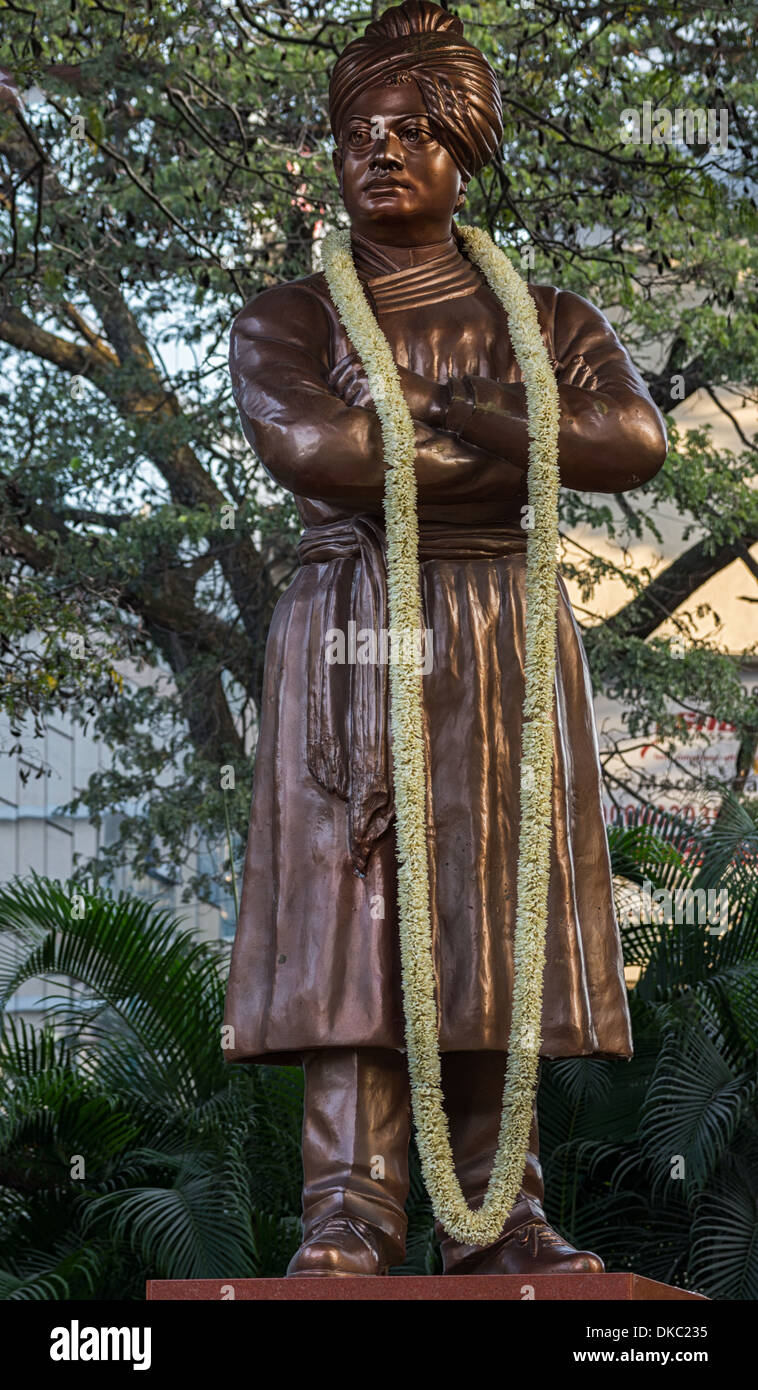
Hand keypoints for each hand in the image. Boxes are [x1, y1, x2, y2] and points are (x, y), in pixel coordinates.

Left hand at [329, 352, 447, 426]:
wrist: (426, 397)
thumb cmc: (402, 389)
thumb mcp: (378, 372)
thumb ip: (356, 374)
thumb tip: (330, 384)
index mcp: (358, 356)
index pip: (332, 378)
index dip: (339, 392)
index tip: (353, 399)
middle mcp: (358, 364)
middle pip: (337, 390)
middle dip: (348, 402)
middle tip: (369, 405)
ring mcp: (362, 379)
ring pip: (345, 401)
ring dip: (358, 409)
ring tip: (376, 406)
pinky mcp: (368, 395)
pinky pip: (355, 410)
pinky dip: (364, 414)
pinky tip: (379, 411)